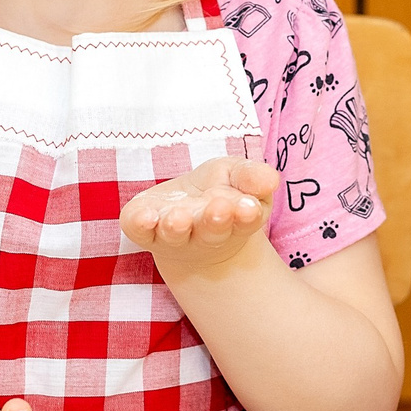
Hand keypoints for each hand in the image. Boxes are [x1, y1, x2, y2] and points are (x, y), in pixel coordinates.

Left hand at [122, 157, 280, 277]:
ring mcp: (171, 235)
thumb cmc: (219, 192)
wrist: (186, 214)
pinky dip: (141, 225)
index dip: (246, 215)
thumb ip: (253, 176)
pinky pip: (139, 231)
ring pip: (175, 234)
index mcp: (234, 221)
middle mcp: (203, 234)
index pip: (244, 220)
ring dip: (177, 226)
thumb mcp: (239, 176)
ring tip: (179, 218)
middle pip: (211, 231)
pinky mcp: (142, 229)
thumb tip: (270, 180)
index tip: (249, 207)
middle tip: (219, 208)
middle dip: (214, 220)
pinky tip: (145, 217)